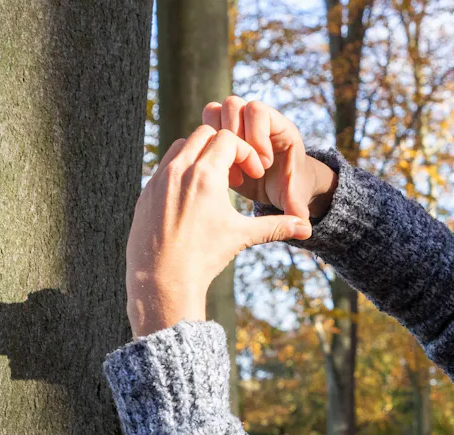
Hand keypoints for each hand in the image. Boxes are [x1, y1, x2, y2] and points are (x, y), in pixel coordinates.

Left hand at [125, 125, 313, 336]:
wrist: (162, 282)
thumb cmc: (203, 258)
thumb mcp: (241, 237)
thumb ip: (275, 226)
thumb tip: (306, 229)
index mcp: (205, 175)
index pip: (229, 139)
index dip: (246, 152)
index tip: (252, 175)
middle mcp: (179, 170)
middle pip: (204, 134)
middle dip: (223, 148)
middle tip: (234, 174)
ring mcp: (159, 179)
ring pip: (181, 146)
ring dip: (200, 154)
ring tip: (213, 183)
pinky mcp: (146, 192)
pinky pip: (164, 166)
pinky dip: (180, 170)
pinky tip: (191, 198)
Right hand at [201, 96, 336, 220]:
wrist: (281, 187)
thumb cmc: (291, 188)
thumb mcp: (293, 197)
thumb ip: (296, 206)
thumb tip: (305, 228)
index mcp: (278, 126)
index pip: (258, 111)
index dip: (256, 136)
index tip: (263, 166)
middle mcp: (256, 120)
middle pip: (233, 105)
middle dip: (233, 138)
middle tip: (244, 169)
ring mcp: (237, 125)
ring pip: (214, 112)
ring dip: (216, 141)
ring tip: (231, 171)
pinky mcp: (222, 136)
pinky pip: (206, 129)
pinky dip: (208, 150)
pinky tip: (221, 177)